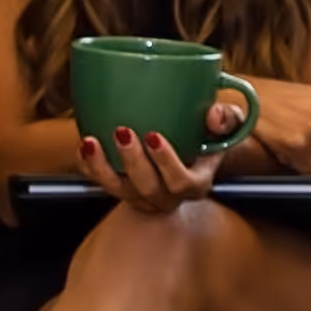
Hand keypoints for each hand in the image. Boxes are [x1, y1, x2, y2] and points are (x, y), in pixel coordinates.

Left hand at [76, 121, 233, 210]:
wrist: (191, 153)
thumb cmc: (209, 136)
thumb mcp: (228, 125)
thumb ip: (228, 118)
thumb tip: (212, 114)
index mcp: (196, 183)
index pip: (182, 183)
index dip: (166, 163)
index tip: (153, 136)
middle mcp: (167, 196)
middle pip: (148, 189)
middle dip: (132, 162)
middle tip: (122, 131)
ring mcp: (142, 195)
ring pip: (119, 190)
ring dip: (102, 167)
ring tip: (90, 142)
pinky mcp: (122, 188)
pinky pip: (101, 184)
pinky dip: (89, 167)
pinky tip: (82, 147)